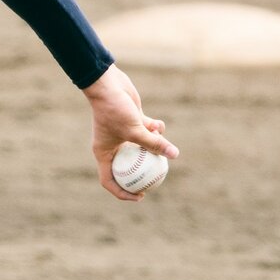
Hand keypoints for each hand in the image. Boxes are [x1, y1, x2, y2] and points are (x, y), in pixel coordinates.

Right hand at [85, 63, 177, 202]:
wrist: (108, 84)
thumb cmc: (115, 109)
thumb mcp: (135, 130)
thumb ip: (154, 143)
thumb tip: (174, 155)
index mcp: (104, 154)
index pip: (110, 181)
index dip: (123, 193)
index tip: (140, 196)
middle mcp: (112, 146)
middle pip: (127, 167)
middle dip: (143, 173)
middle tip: (156, 179)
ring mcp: (122, 134)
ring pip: (140, 148)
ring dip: (153, 146)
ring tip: (162, 147)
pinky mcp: (132, 122)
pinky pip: (146, 131)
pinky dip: (154, 129)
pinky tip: (159, 125)